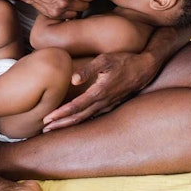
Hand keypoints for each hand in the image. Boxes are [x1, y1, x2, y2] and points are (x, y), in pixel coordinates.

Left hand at [42, 52, 158, 130]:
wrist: (145, 68)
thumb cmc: (124, 61)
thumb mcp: (105, 60)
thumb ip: (88, 69)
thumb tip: (73, 79)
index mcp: (99, 92)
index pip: (75, 107)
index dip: (60, 114)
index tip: (47, 119)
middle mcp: (103, 102)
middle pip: (78, 117)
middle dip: (61, 124)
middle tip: (45, 130)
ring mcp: (108, 105)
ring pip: (85, 118)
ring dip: (69, 124)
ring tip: (55, 128)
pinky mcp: (111, 104)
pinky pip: (93, 115)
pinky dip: (81, 120)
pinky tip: (74, 121)